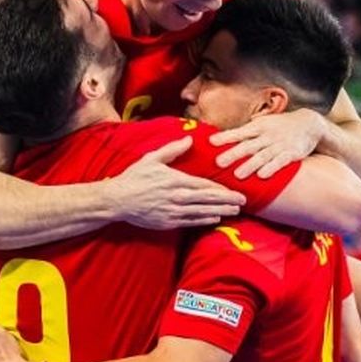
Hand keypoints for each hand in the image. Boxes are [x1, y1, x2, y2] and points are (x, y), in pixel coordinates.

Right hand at [110, 137, 245, 229]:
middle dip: (227, 201)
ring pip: (202, 212)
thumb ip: (172, 149)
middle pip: (208, 200)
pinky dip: (204, 220)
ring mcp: (173, 211)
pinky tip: (215, 219)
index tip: (235, 190)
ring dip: (220, 211)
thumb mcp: (152, 159)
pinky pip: (191, 222)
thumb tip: (189, 139)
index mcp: (176, 180)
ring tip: (235, 211)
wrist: (117, 200)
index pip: (204, 185)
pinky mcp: (168, 222)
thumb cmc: (134, 178)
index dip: (221, 189)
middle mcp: (177, 197)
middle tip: (243, 202)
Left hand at [211, 109, 325, 178]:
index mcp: (258, 127)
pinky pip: (280, 162)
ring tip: (237, 175)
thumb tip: (224, 136)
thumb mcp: (264, 123)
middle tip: (218, 163)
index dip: (225, 137)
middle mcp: (267, 135)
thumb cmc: (280, 126)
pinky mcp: (291, 154)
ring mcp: (279, 145)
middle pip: (247, 145)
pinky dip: (271, 168)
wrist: (310, 124)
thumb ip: (247, 131)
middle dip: (233, 154)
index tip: (211, 142)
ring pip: (262, 156)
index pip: (239, 132)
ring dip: (249, 166)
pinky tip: (262, 176)